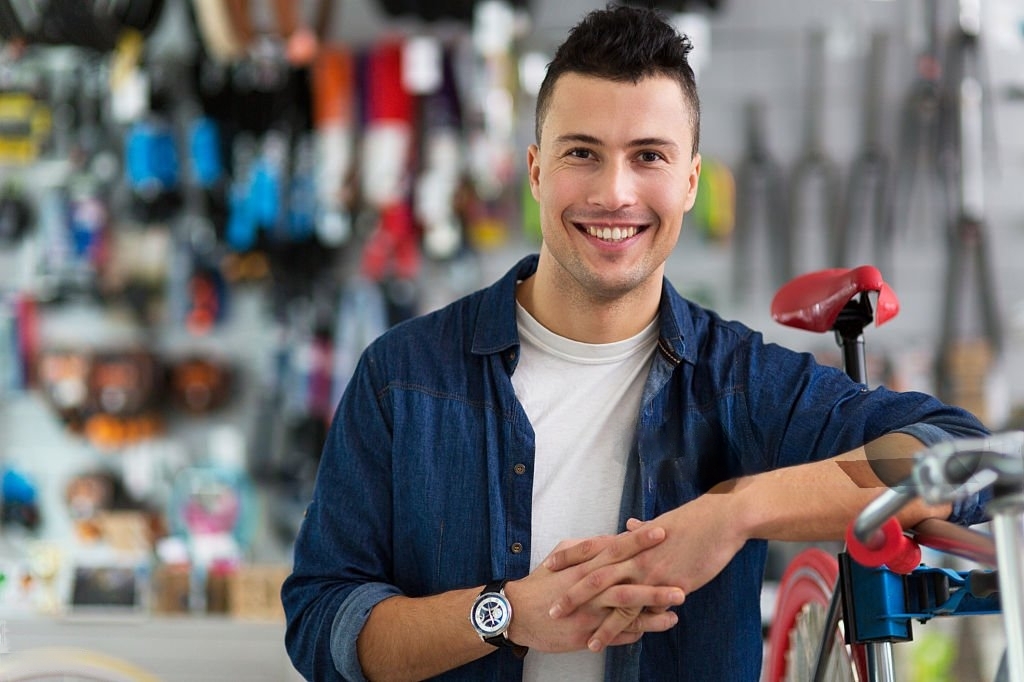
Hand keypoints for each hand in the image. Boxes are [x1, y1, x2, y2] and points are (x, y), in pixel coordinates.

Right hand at [504, 529, 684, 652]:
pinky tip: (658, 625)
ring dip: (652, 607)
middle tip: (682, 576)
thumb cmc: (542, 583)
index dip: (637, 541)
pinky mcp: (587, 634)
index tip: (661, 531)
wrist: (517, 613)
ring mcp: (588, 613)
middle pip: (624, 580)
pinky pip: (618, 633)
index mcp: (583, 566)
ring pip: (624, 609)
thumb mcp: (562, 556)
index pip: (614, 549)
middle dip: (653, 578)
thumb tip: (613, 538)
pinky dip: (638, 629)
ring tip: (677, 606)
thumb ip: (588, 547)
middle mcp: (588, 588)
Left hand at [544, 492, 747, 649]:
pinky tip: (609, 640)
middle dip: (570, 592)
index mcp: (632, 539)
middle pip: (594, 574)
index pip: (593, 546)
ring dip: (592, 617)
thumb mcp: (663, 523)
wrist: (721, 521)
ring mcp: (648, 570)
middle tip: (550, 608)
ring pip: (611, 596)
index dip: (570, 555)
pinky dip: (620, 627)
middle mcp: (634, 554)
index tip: (549, 563)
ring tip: (576, 633)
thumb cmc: (695, 521)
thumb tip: (631, 524)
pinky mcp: (665, 584)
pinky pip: (638, 610)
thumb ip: (642, 530)